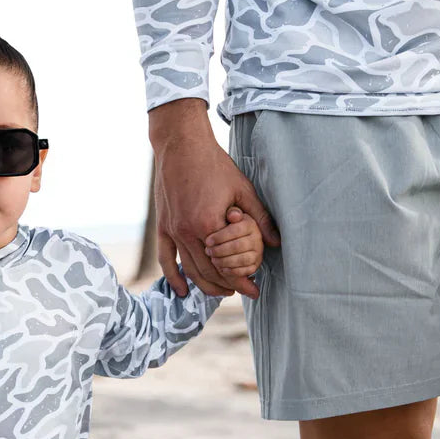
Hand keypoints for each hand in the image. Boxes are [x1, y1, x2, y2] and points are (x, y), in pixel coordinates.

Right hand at [149, 99, 279, 299]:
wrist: (181, 146)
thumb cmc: (214, 164)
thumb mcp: (242, 189)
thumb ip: (259, 218)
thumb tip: (275, 242)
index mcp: (208, 225)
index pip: (226, 264)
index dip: (241, 281)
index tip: (254, 290)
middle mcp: (187, 232)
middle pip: (208, 272)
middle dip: (227, 286)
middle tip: (242, 292)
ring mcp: (173, 231)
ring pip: (190, 269)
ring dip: (206, 285)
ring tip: (222, 292)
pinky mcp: (163, 226)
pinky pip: (166, 258)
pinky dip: (174, 277)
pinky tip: (183, 290)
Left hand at [204, 206, 263, 278]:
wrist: (234, 235)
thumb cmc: (227, 223)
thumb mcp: (228, 213)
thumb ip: (231, 212)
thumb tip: (233, 215)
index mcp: (250, 223)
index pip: (237, 230)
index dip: (221, 236)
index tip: (208, 240)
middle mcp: (257, 238)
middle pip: (239, 246)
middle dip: (221, 250)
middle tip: (208, 251)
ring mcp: (257, 252)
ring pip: (242, 259)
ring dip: (225, 261)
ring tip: (213, 259)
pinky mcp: (254, 264)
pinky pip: (245, 270)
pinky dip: (232, 271)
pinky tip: (222, 268)